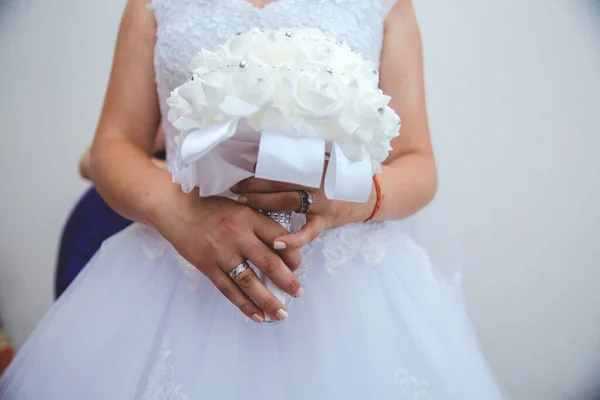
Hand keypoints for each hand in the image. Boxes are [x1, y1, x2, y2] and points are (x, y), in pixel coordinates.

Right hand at [151, 189, 302, 322]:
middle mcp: (237, 235)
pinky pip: (228, 290)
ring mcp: (221, 253)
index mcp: (248, 217)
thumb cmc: (209, 206)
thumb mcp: (239, 205)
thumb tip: (282, 243)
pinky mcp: (207, 266)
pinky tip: (257, 316)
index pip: (279, 237)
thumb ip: (258, 222)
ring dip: (268, 300)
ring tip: (281, 314)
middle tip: (298, 293)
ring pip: (249, 281)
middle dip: (287, 281)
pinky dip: (244, 305)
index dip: (292, 254)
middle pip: (268, 262)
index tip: (298, 266)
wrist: (175, 209)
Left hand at [231, 170, 375, 249]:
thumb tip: (266, 159)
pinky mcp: (325, 222)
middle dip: (255, 185)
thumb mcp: (324, 165)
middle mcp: (315, 182)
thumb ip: (301, 164)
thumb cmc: (340, 180)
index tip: (242, 171)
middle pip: (280, 182)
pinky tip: (275, 242)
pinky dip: (292, 238)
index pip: (281, 167)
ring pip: (288, 201)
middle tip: (235, 188)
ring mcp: (320, 203)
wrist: (369, 196)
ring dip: (263, 202)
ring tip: (243, 204)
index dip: (260, 169)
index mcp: (312, 167)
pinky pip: (307, 232)